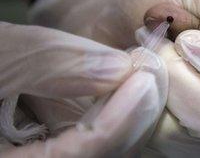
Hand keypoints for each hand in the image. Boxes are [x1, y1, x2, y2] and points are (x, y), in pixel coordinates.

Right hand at [0, 22, 167, 156]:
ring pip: (91, 148)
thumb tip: (118, 69)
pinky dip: (105, 110)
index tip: (145, 77)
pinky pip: (80, 136)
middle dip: (129, 116)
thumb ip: (50, 64)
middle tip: (152, 74)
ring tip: (142, 75)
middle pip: (93, 156)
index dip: (117, 119)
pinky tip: (118, 84)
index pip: (74, 157)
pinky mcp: (39, 141)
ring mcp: (33, 152)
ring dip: (123, 113)